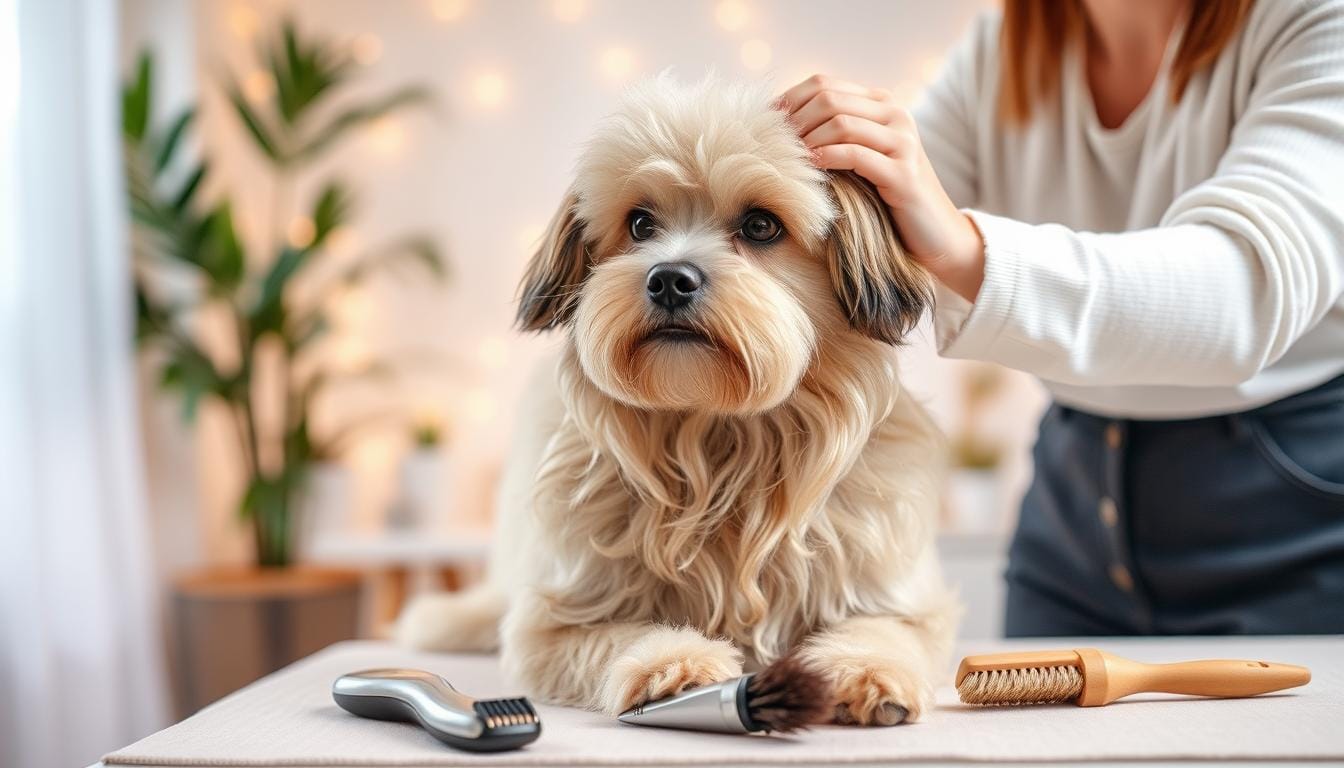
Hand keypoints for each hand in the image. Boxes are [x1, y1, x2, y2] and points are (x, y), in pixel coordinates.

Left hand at [778, 75, 984, 301]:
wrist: (934, 234)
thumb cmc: (885, 198)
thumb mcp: (857, 159)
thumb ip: (831, 136)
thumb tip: (777, 125)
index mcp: (882, 104)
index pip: (824, 84)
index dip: (788, 101)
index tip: (765, 126)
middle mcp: (896, 114)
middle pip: (829, 99)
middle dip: (794, 121)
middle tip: (772, 145)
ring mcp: (903, 141)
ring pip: (841, 123)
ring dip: (806, 140)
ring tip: (787, 159)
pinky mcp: (904, 172)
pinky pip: (855, 154)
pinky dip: (826, 159)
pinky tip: (809, 171)